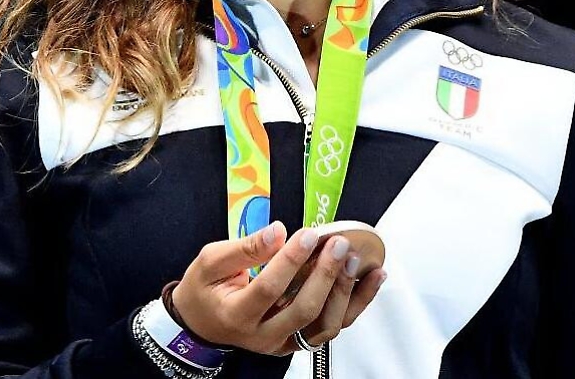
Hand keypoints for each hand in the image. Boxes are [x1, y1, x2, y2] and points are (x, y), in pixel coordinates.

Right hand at [171, 221, 386, 355]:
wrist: (201, 323)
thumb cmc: (205, 289)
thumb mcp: (209, 261)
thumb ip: (244, 248)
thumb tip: (276, 232)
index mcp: (236, 314)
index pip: (270, 288)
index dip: (291, 260)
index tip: (309, 234)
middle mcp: (262, 335)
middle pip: (302, 310)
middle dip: (325, 275)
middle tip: (337, 244)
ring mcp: (283, 343)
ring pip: (323, 325)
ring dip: (344, 291)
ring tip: (353, 259)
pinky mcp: (298, 340)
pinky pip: (332, 326)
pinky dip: (357, 302)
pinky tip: (373, 279)